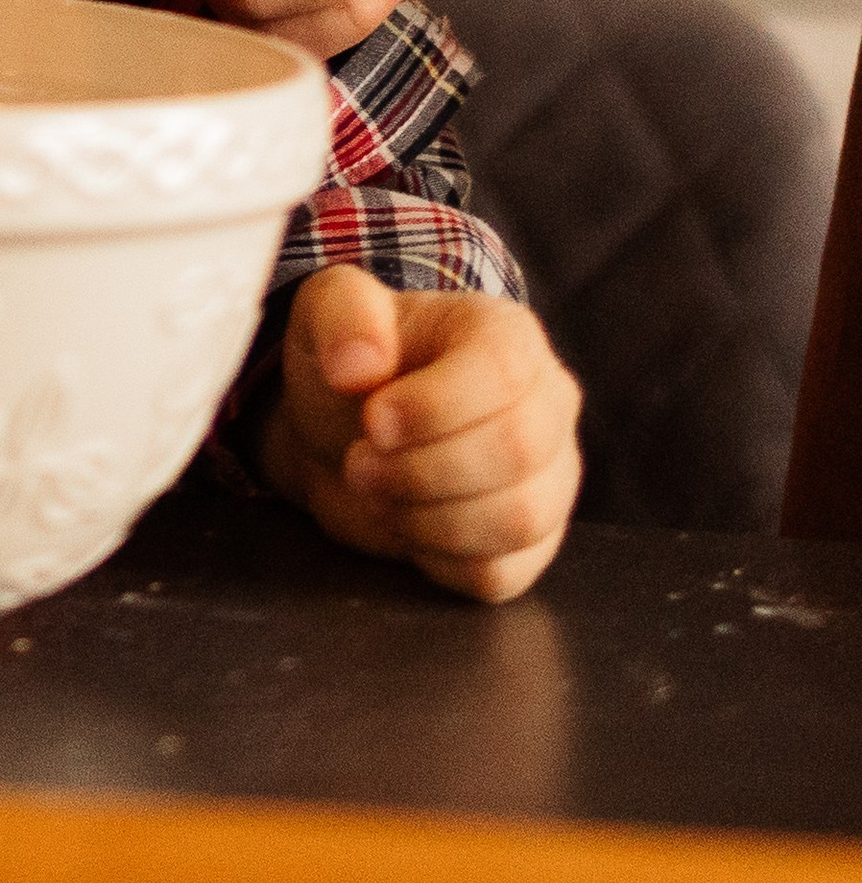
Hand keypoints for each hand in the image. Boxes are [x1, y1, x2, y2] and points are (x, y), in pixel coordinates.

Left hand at [262, 269, 580, 601]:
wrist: (349, 432)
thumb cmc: (353, 363)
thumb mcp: (330, 310)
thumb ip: (343, 316)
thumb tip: (356, 365)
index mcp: (507, 334)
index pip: (503, 372)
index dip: (433, 406)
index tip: (372, 422)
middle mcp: (548, 403)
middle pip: (518, 450)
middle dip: (421, 468)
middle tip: (360, 463)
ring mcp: (551, 478)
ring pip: (520, 519)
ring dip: (428, 518)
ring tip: (377, 492)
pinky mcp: (533, 544)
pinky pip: (502, 572)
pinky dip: (440, 561)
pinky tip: (407, 525)